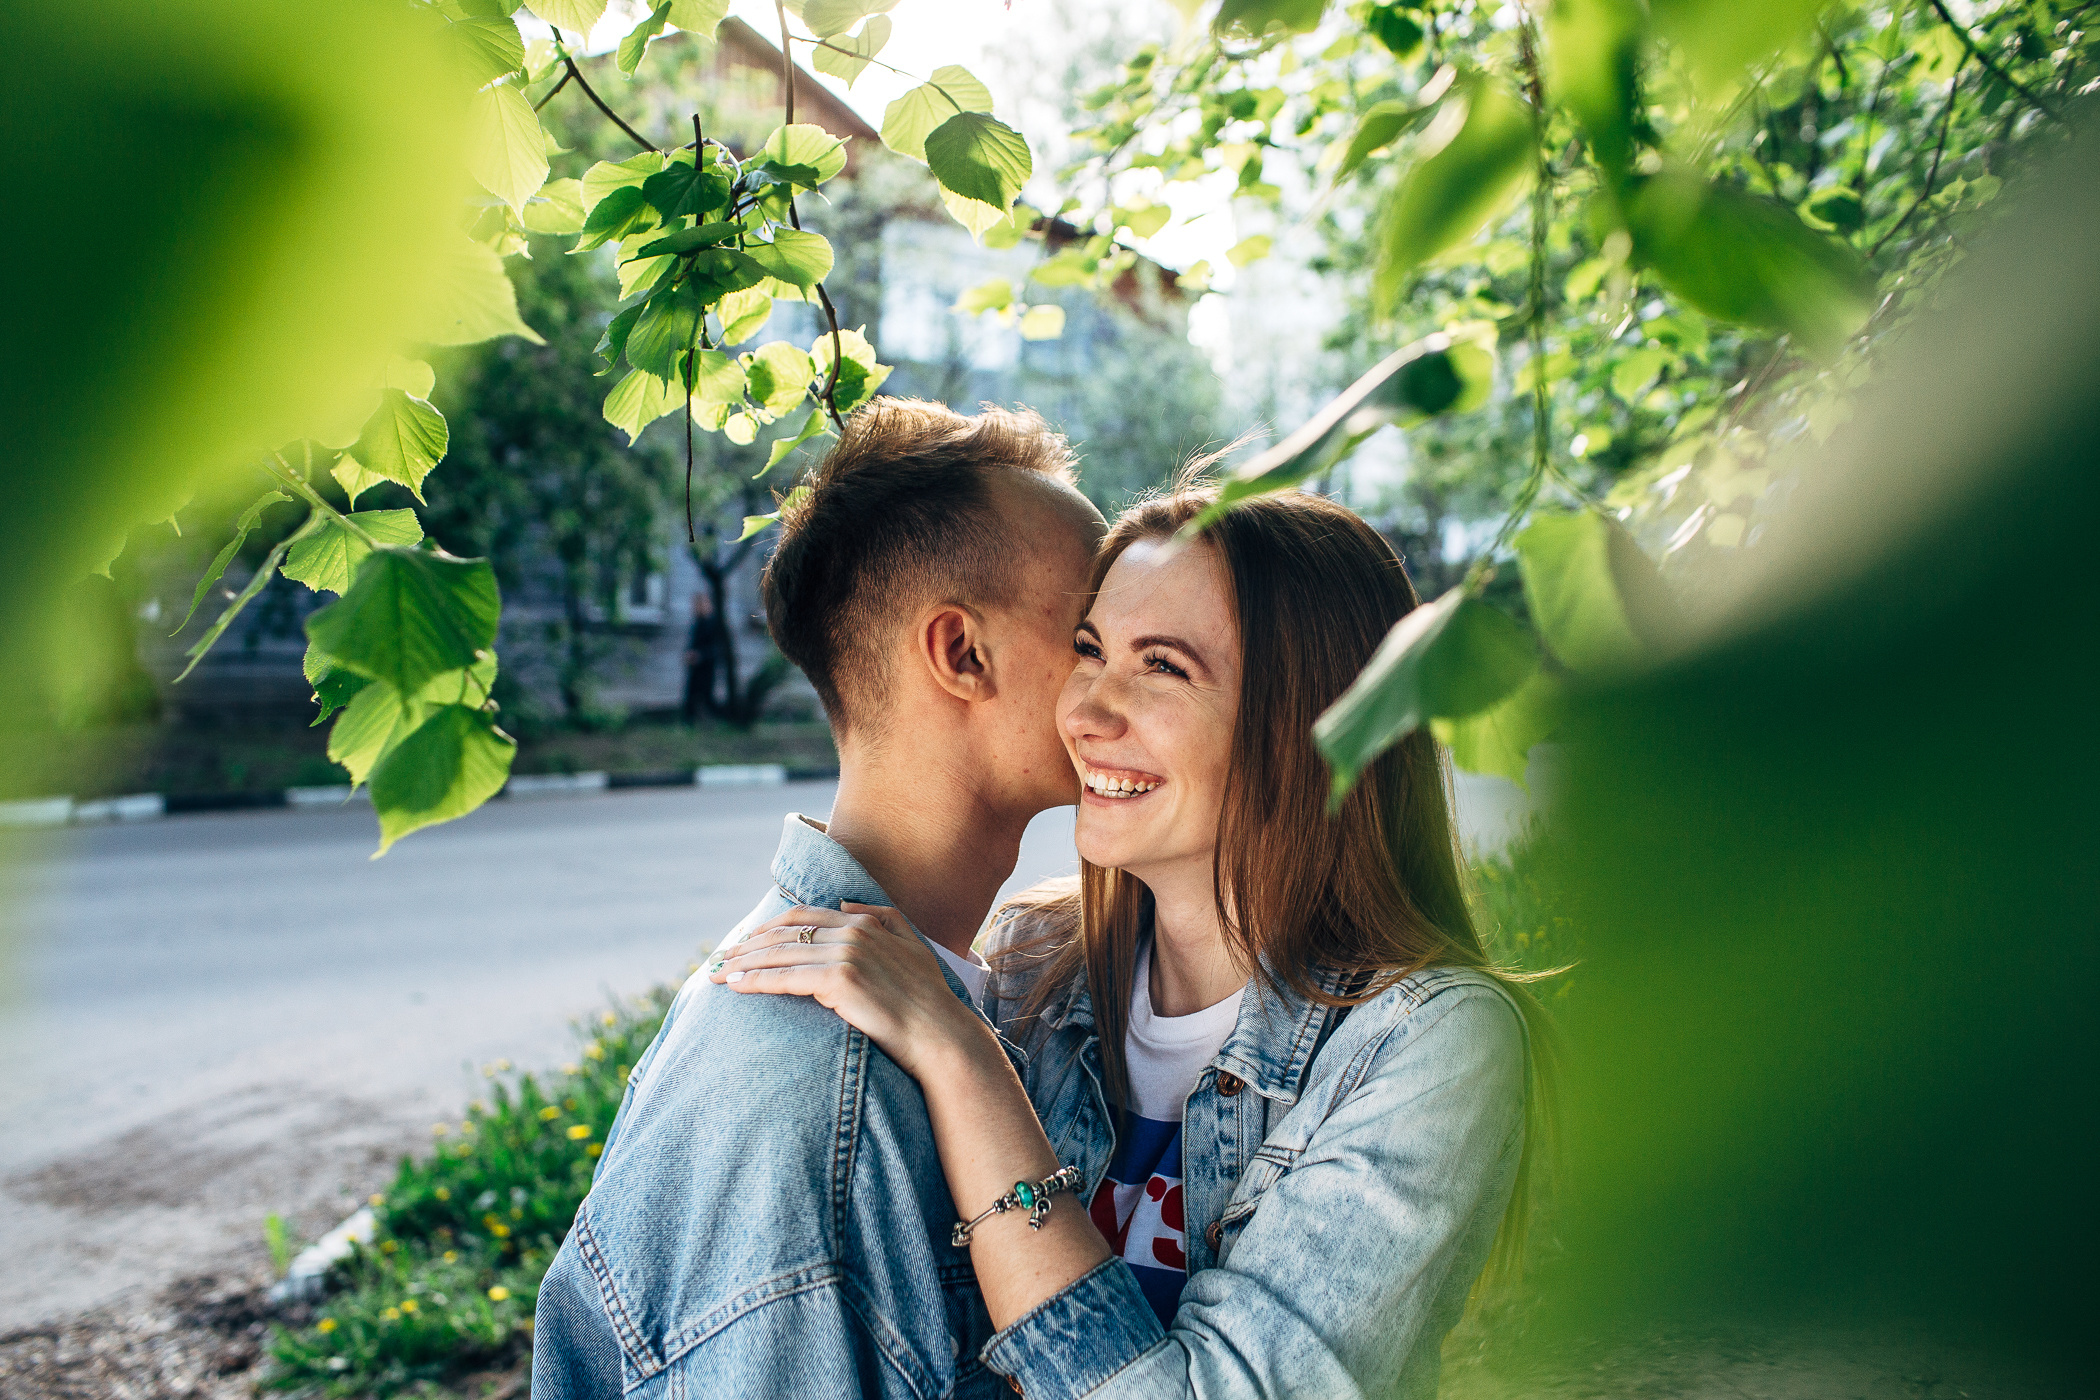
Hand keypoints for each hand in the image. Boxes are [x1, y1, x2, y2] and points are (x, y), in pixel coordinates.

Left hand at [709, 903, 994, 1080]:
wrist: (941, 1035)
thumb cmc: (927, 1000)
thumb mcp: (912, 946)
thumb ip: (883, 917)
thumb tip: (846, 904)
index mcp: (867, 922)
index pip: (803, 918)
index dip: (769, 927)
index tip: (746, 941)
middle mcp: (854, 931)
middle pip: (784, 933)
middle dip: (747, 945)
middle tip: (721, 957)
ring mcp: (846, 954)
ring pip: (779, 954)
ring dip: (742, 963)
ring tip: (716, 974)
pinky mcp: (838, 980)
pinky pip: (784, 978)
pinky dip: (754, 981)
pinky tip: (734, 987)